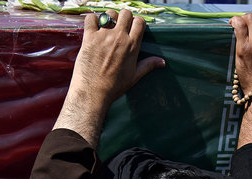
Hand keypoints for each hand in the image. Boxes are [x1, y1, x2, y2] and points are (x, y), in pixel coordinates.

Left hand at [53, 10, 164, 144]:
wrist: (93, 93)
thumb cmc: (114, 87)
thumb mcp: (134, 76)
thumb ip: (148, 65)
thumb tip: (162, 62)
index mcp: (132, 46)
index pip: (139, 22)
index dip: (137, 22)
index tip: (132, 28)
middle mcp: (119, 38)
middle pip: (125, 13)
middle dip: (124, 18)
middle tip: (119, 26)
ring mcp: (103, 36)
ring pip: (109, 13)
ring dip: (109, 18)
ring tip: (106, 28)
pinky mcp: (89, 38)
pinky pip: (91, 18)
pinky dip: (92, 20)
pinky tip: (94, 28)